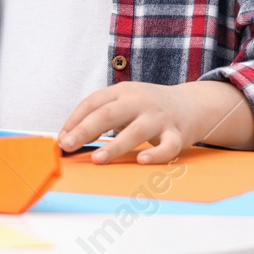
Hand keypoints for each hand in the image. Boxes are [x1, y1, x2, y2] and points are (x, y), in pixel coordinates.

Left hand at [57, 80, 253, 164]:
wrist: (192, 105)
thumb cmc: (149, 107)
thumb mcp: (124, 103)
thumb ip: (100, 116)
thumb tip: (70, 137)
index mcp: (123, 92)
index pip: (93, 102)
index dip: (74, 119)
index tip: (60, 138)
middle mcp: (140, 101)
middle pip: (108, 114)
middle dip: (85, 129)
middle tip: (68, 145)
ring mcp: (159, 118)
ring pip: (135, 131)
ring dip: (114, 146)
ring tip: (97, 159)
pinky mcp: (178, 134)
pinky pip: (168, 146)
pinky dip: (156, 154)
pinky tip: (142, 161)